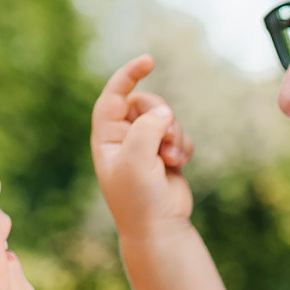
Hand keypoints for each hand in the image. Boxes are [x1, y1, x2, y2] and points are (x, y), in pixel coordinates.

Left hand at [92, 55, 195, 241]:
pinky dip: (183, 146)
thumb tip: (164, 112)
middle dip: (161, 116)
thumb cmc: (138, 198)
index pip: (115, 96)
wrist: (158, 228)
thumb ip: (147, 129)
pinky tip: (179, 164)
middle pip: (147, 104)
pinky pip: (180, 134)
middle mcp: (124, 137)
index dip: (129, 75)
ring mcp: (146, 145)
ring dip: (175, 136)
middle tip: (166, 136)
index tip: (149, 61)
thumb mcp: (136, 160)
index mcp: (107, 136)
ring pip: (167, 119)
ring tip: (172, 159)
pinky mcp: (166, 153)